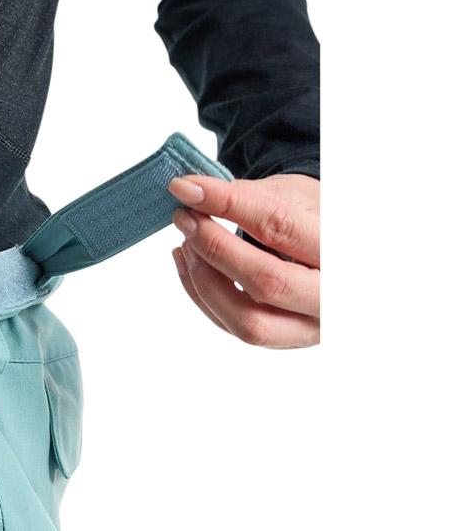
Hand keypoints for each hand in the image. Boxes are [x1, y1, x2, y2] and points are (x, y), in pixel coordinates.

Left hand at [168, 173, 318, 347]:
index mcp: (346, 250)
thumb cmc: (314, 218)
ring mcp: (310, 328)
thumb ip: (249, 196)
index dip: (229, 205)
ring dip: (204, 279)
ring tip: (185, 242)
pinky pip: (232, 327)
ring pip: (248, 321)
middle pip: (268, 283)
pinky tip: (188, 262)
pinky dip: (201, 294)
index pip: (282, 229)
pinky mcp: (281, 341)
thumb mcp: (295, 196)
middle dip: (215, 248)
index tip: (188, 189)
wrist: (335, 252)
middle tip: (185, 219)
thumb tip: (191, 191)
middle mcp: (334, 298)